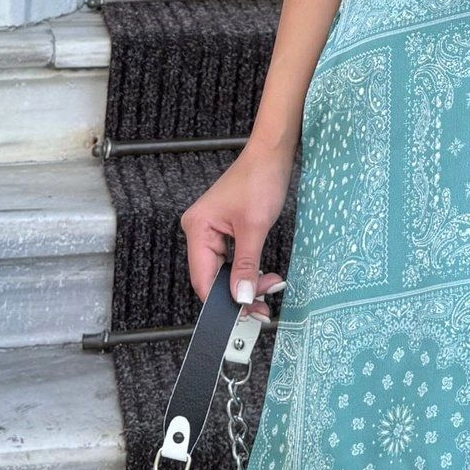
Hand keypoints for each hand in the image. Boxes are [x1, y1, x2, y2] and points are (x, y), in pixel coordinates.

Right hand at [180, 138, 296, 317]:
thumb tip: (240, 297)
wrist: (272, 154)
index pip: (203, 278)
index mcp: (197, 229)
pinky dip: (247, 269)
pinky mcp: (224, 229)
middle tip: (261, 306)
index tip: (243, 315)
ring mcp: (211, 230)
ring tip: (269, 286)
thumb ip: (246, 265)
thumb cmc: (260, 179)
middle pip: (213, 277)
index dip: (221, 301)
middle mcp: (199, 231)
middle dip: (239, 292)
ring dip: (246, 281)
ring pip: (224, 270)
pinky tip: (262, 275)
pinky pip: (231, 258)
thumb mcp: (255, 227)